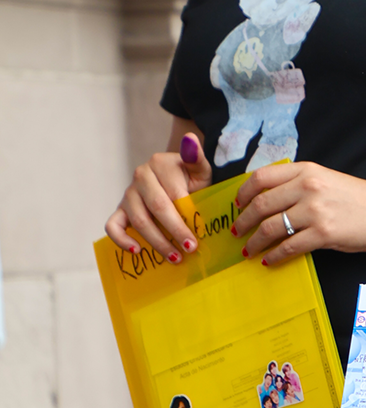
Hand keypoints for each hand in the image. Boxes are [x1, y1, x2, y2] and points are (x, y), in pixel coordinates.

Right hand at [105, 132, 212, 262]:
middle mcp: (141, 176)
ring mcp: (128, 193)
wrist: (178, 181)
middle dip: (174, 232)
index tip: (198, 238)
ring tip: (175, 258)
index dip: (186, 218)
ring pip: (138, 220)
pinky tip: (137, 252)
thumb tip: (190, 139)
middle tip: (189, 250)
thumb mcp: (200, 170)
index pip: (174, 194)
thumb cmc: (191, 180)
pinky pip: (113, 225)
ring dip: (156, 242)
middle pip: (156, 208)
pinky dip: (122, 240)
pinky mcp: (121, 209)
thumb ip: (196, 158)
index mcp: (160, 164)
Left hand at [233, 162, 365, 265]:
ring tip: (249, 249)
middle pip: (261, 204)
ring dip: (255, 241)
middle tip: (237, 232)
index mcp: (305, 171)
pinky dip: (275, 256)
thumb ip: (300, 184)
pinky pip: (289, 247)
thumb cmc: (359, 198)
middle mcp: (307, 188)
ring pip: (271, 227)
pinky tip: (269, 260)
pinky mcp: (324, 234)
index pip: (261, 178)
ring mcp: (315, 211)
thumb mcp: (326, 179)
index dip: (243, 193)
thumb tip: (272, 201)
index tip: (238, 205)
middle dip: (244, 221)